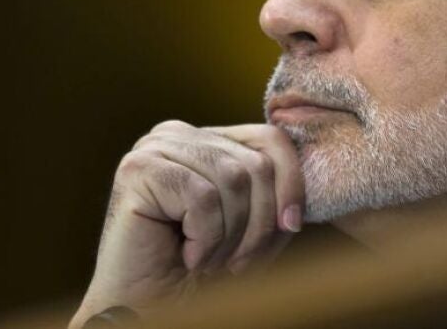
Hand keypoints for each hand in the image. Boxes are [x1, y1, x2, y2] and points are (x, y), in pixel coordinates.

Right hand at [70, 121, 304, 326]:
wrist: (147, 311)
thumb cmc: (199, 274)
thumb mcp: (255, 230)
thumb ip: (278, 198)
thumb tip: (309, 183)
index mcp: (205, 140)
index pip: (271, 139)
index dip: (292, 185)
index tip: (290, 227)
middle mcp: (178, 134)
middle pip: (255, 163)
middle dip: (257, 223)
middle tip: (233, 261)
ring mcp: (154, 147)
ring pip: (232, 179)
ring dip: (229, 236)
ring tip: (205, 258)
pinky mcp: (138, 169)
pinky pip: (203, 197)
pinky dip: (205, 239)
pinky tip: (185, 255)